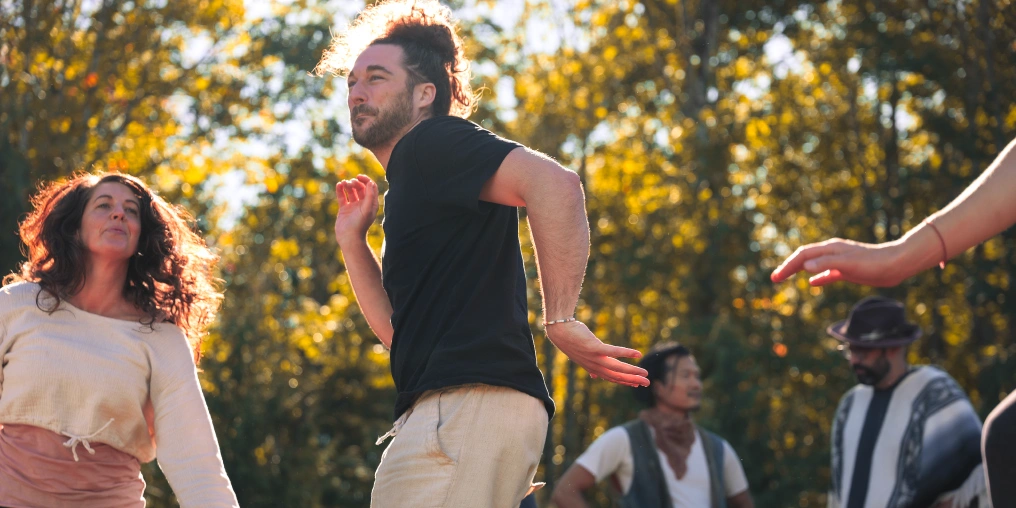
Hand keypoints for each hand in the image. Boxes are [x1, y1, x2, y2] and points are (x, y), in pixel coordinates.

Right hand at [334, 175, 378, 246]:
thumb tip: (371, 182)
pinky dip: (340, 190)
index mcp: (371, 203)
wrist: (349, 238)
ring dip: (347, 185)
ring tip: (343, 183)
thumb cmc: (360, 224)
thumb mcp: (367, 209)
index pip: (370, 187)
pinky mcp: (344, 209)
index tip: (359, 177)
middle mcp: (363, 204)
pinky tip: (339, 185)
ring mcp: (353, 206)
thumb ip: (370, 195)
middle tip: (350, 182)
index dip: (366, 180)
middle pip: (360, 188)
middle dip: (355, 183)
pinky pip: (342, 197)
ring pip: (351, 191)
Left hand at [545, 321, 648, 386]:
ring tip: (645, 373)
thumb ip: (590, 366)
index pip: (612, 378)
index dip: (625, 382)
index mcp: (593, 368)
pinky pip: (613, 352)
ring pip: (616, 367)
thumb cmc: (572, 340)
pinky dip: (626, 353)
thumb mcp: (581, 356)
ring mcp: (594, 357)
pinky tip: (637, 354)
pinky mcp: (594, 347)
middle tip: (647, 383)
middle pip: (616, 376)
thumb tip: (594, 376)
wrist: (559, 330)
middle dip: (632, 380)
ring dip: (632, 371)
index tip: (637, 384)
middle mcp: (594, 366)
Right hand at [770, 238, 906, 286]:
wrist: (897, 264)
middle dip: (788, 267)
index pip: (802, 255)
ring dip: (799, 271)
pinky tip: (812, 283)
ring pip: (813, 265)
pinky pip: (827, 273)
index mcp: (830, 249)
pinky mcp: (848, 270)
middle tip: (774, 279)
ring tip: (787, 278)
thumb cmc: (873, 264)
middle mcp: (832, 253)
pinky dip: (817, 277)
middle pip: (804, 258)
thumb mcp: (848, 264)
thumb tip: (805, 266)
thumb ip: (826, 264)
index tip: (776, 278)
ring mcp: (840, 261)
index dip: (788, 266)